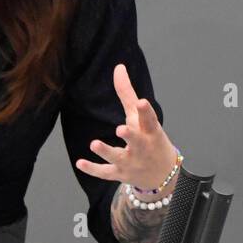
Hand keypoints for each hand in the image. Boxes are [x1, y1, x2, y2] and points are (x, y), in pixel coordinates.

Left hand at [74, 63, 175, 188]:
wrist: (163, 174)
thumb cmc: (150, 139)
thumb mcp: (141, 117)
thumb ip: (128, 93)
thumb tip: (118, 67)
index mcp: (150, 131)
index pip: (150, 120)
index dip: (146, 111)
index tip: (142, 102)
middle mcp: (142, 147)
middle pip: (137, 141)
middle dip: (130, 136)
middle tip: (121, 129)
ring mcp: (131, 162)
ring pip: (118, 157)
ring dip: (106, 151)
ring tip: (94, 144)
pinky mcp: (121, 173)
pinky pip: (106, 172)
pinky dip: (93, 169)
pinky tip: (79, 163)